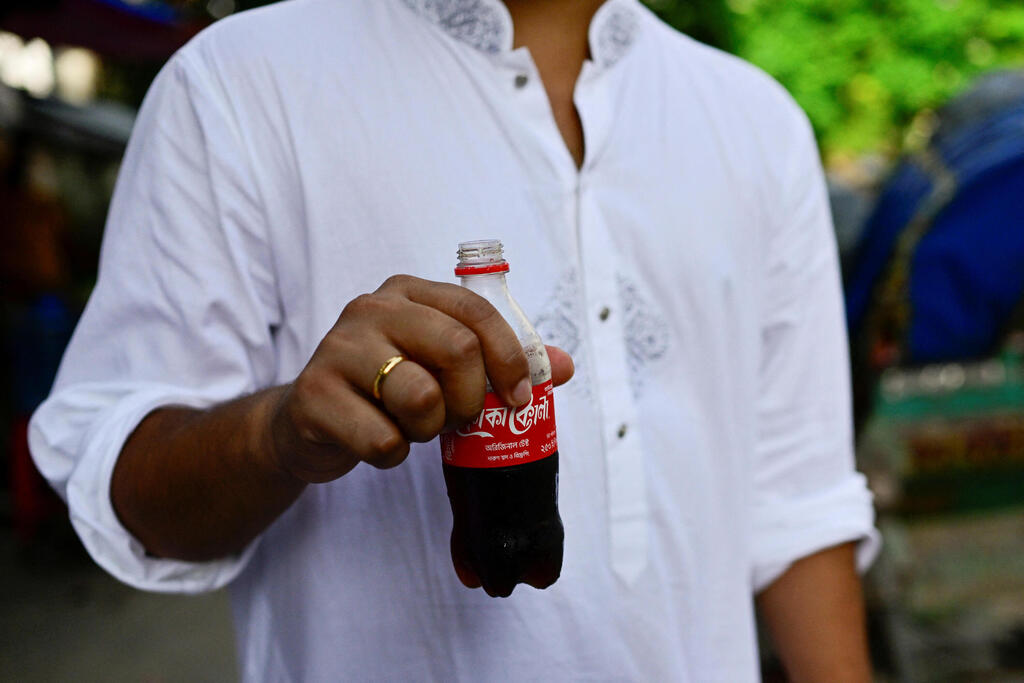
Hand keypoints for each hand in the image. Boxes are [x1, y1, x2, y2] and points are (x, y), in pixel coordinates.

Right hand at [268, 275, 573, 482]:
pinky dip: (392, 453)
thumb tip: (565, 367)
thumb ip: (499, 361)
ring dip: (429, 429)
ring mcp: (338, 349)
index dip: (509, 357)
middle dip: (471, 399)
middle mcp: (371, 309)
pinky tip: (378, 439)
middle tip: (458, 418)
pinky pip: (383, 440)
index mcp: (408, 292)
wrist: (308, 420)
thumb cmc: (386, 389)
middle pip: (457, 350)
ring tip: (412, 426)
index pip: (476, 311)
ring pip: (420, 397)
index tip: (519, 398)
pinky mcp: (314, 395)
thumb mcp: (440, 366)